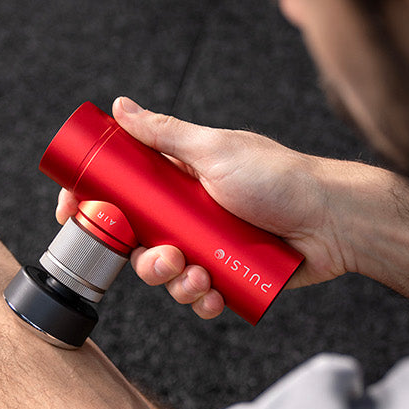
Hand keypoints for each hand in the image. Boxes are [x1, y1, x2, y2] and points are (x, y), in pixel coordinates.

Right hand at [56, 97, 351, 318]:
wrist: (336, 221)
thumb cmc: (280, 177)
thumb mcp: (215, 150)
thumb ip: (165, 134)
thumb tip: (120, 107)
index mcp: (181, 179)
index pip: (124, 191)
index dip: (96, 206)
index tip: (72, 216)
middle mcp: (192, 213)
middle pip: (142, 242)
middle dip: (143, 258)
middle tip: (164, 257)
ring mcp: (212, 245)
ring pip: (169, 274)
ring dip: (174, 283)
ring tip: (198, 277)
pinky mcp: (234, 276)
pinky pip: (202, 297)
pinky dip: (202, 301)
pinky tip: (214, 295)